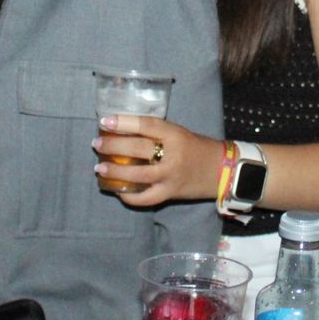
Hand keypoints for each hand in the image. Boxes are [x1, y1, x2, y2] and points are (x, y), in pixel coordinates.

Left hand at [93, 115, 223, 206]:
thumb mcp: (178, 133)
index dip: (123, 122)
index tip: (104, 121)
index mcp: (175, 134)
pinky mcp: (171, 193)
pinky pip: (146, 198)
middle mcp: (173, 154)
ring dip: (115, 172)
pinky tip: (118, 192)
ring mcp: (171, 175)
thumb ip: (155, 133)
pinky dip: (130, 197)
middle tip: (97, 144)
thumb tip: (122, 131)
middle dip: (113, 146)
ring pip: (138, 174)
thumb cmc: (196, 148)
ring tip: (100, 168)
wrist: (222, 170)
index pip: (146, 124)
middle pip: (138, 148)